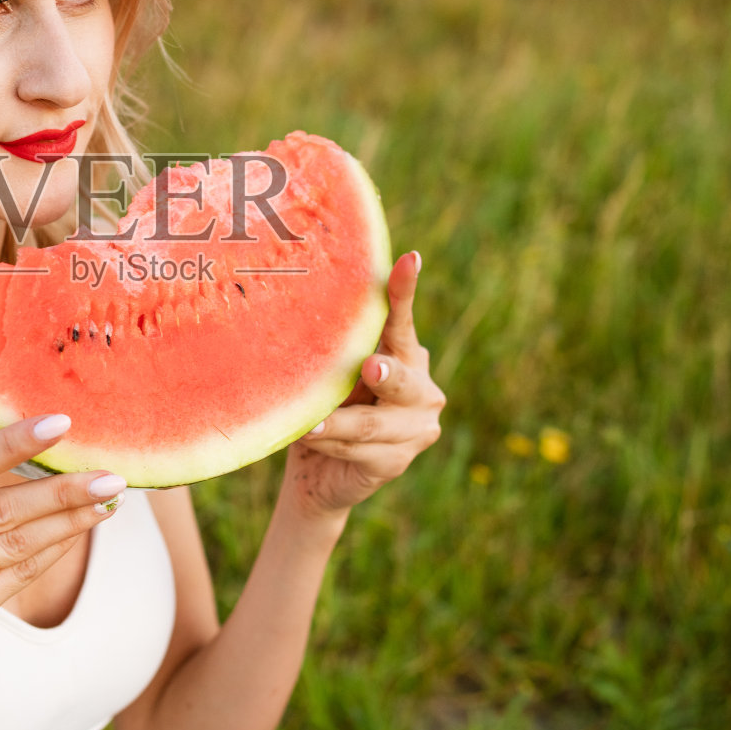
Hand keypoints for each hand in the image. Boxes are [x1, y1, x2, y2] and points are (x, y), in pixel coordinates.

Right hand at [0, 415, 125, 709]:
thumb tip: (17, 446)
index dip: (11, 442)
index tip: (59, 423)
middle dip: (60, 487)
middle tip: (108, 472)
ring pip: (16, 540)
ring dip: (68, 517)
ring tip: (107, 499)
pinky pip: (19, 574)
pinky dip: (54, 549)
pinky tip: (80, 532)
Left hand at [280, 251, 446, 518]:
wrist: (320, 471)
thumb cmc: (326, 407)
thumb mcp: (331, 374)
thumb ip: (336, 352)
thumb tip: (308, 314)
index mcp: (406, 356)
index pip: (402, 321)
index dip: (405, 291)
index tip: (410, 259)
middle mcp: (422, 391)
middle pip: (402, 378)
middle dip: (387, 374)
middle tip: (371, 367)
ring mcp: (416, 430)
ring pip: (372, 423)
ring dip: (338, 422)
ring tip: (312, 423)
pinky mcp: (396, 463)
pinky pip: (360, 451)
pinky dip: (331, 443)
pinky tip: (309, 438)